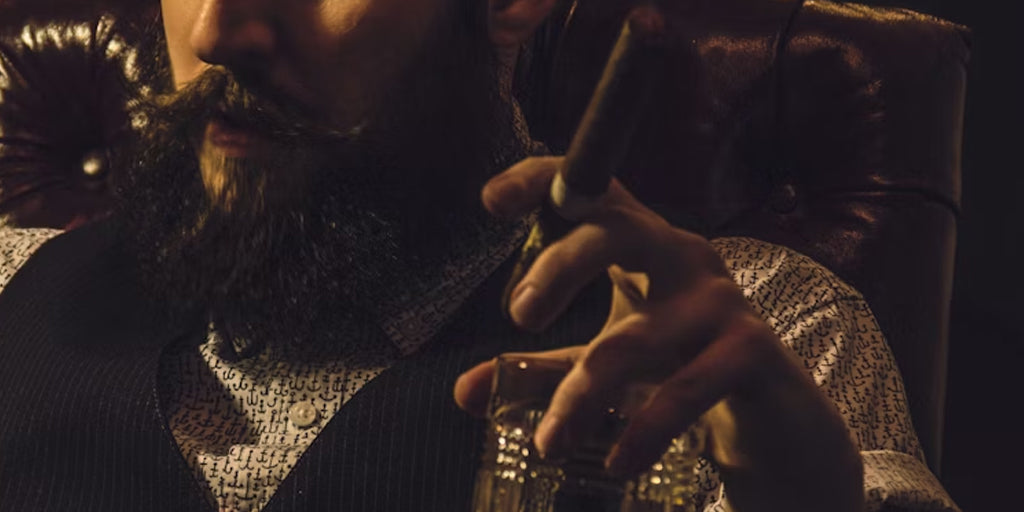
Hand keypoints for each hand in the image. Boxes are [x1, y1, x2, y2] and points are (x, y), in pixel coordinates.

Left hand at [454, 156, 864, 511]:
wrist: (773, 420)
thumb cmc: (679, 368)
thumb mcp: (603, 363)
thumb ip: (538, 372)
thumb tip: (464, 392)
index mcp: (641, 245)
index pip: (594, 192)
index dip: (543, 182)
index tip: (493, 200)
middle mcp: (682, 257)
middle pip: (616, 232)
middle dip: (560, 267)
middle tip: (518, 316)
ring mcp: (719, 300)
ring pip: (636, 337)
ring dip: (583, 393)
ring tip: (548, 444)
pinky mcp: (749, 349)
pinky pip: (685, 388)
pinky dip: (645, 429)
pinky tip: (618, 460)